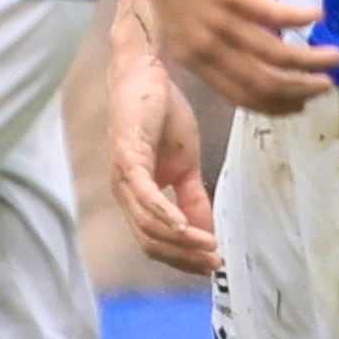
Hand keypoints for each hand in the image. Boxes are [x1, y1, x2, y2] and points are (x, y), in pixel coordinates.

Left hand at [108, 49, 218, 274]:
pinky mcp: (127, 157)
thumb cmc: (163, 115)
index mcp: (138, 196)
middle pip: (150, 241)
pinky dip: (164, 214)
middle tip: (215, 262)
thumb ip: (193, 198)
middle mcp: (125, 193)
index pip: (156, 241)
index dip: (183, 258)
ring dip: (180, 241)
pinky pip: (145, 195)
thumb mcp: (186, 164)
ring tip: (209, 246)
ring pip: (147, 224)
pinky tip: (184, 226)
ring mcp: (124, 177)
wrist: (148, 73)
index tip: (213, 265)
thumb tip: (206, 232)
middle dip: (184, 257)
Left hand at [126, 0, 338, 114]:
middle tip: (327, 86)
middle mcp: (206, 47)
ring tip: (336, 56)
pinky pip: (276, 14)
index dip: (276, 106)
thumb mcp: (186, 18)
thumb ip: (218, 39)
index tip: (302, 106)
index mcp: (194, 59)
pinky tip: (319, 15)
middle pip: (262, 84)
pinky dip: (301, 18)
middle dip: (300, 90)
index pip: (241, 97)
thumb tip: (262, 42)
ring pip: (275, 54)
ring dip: (310, 60)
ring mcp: (219, 20)